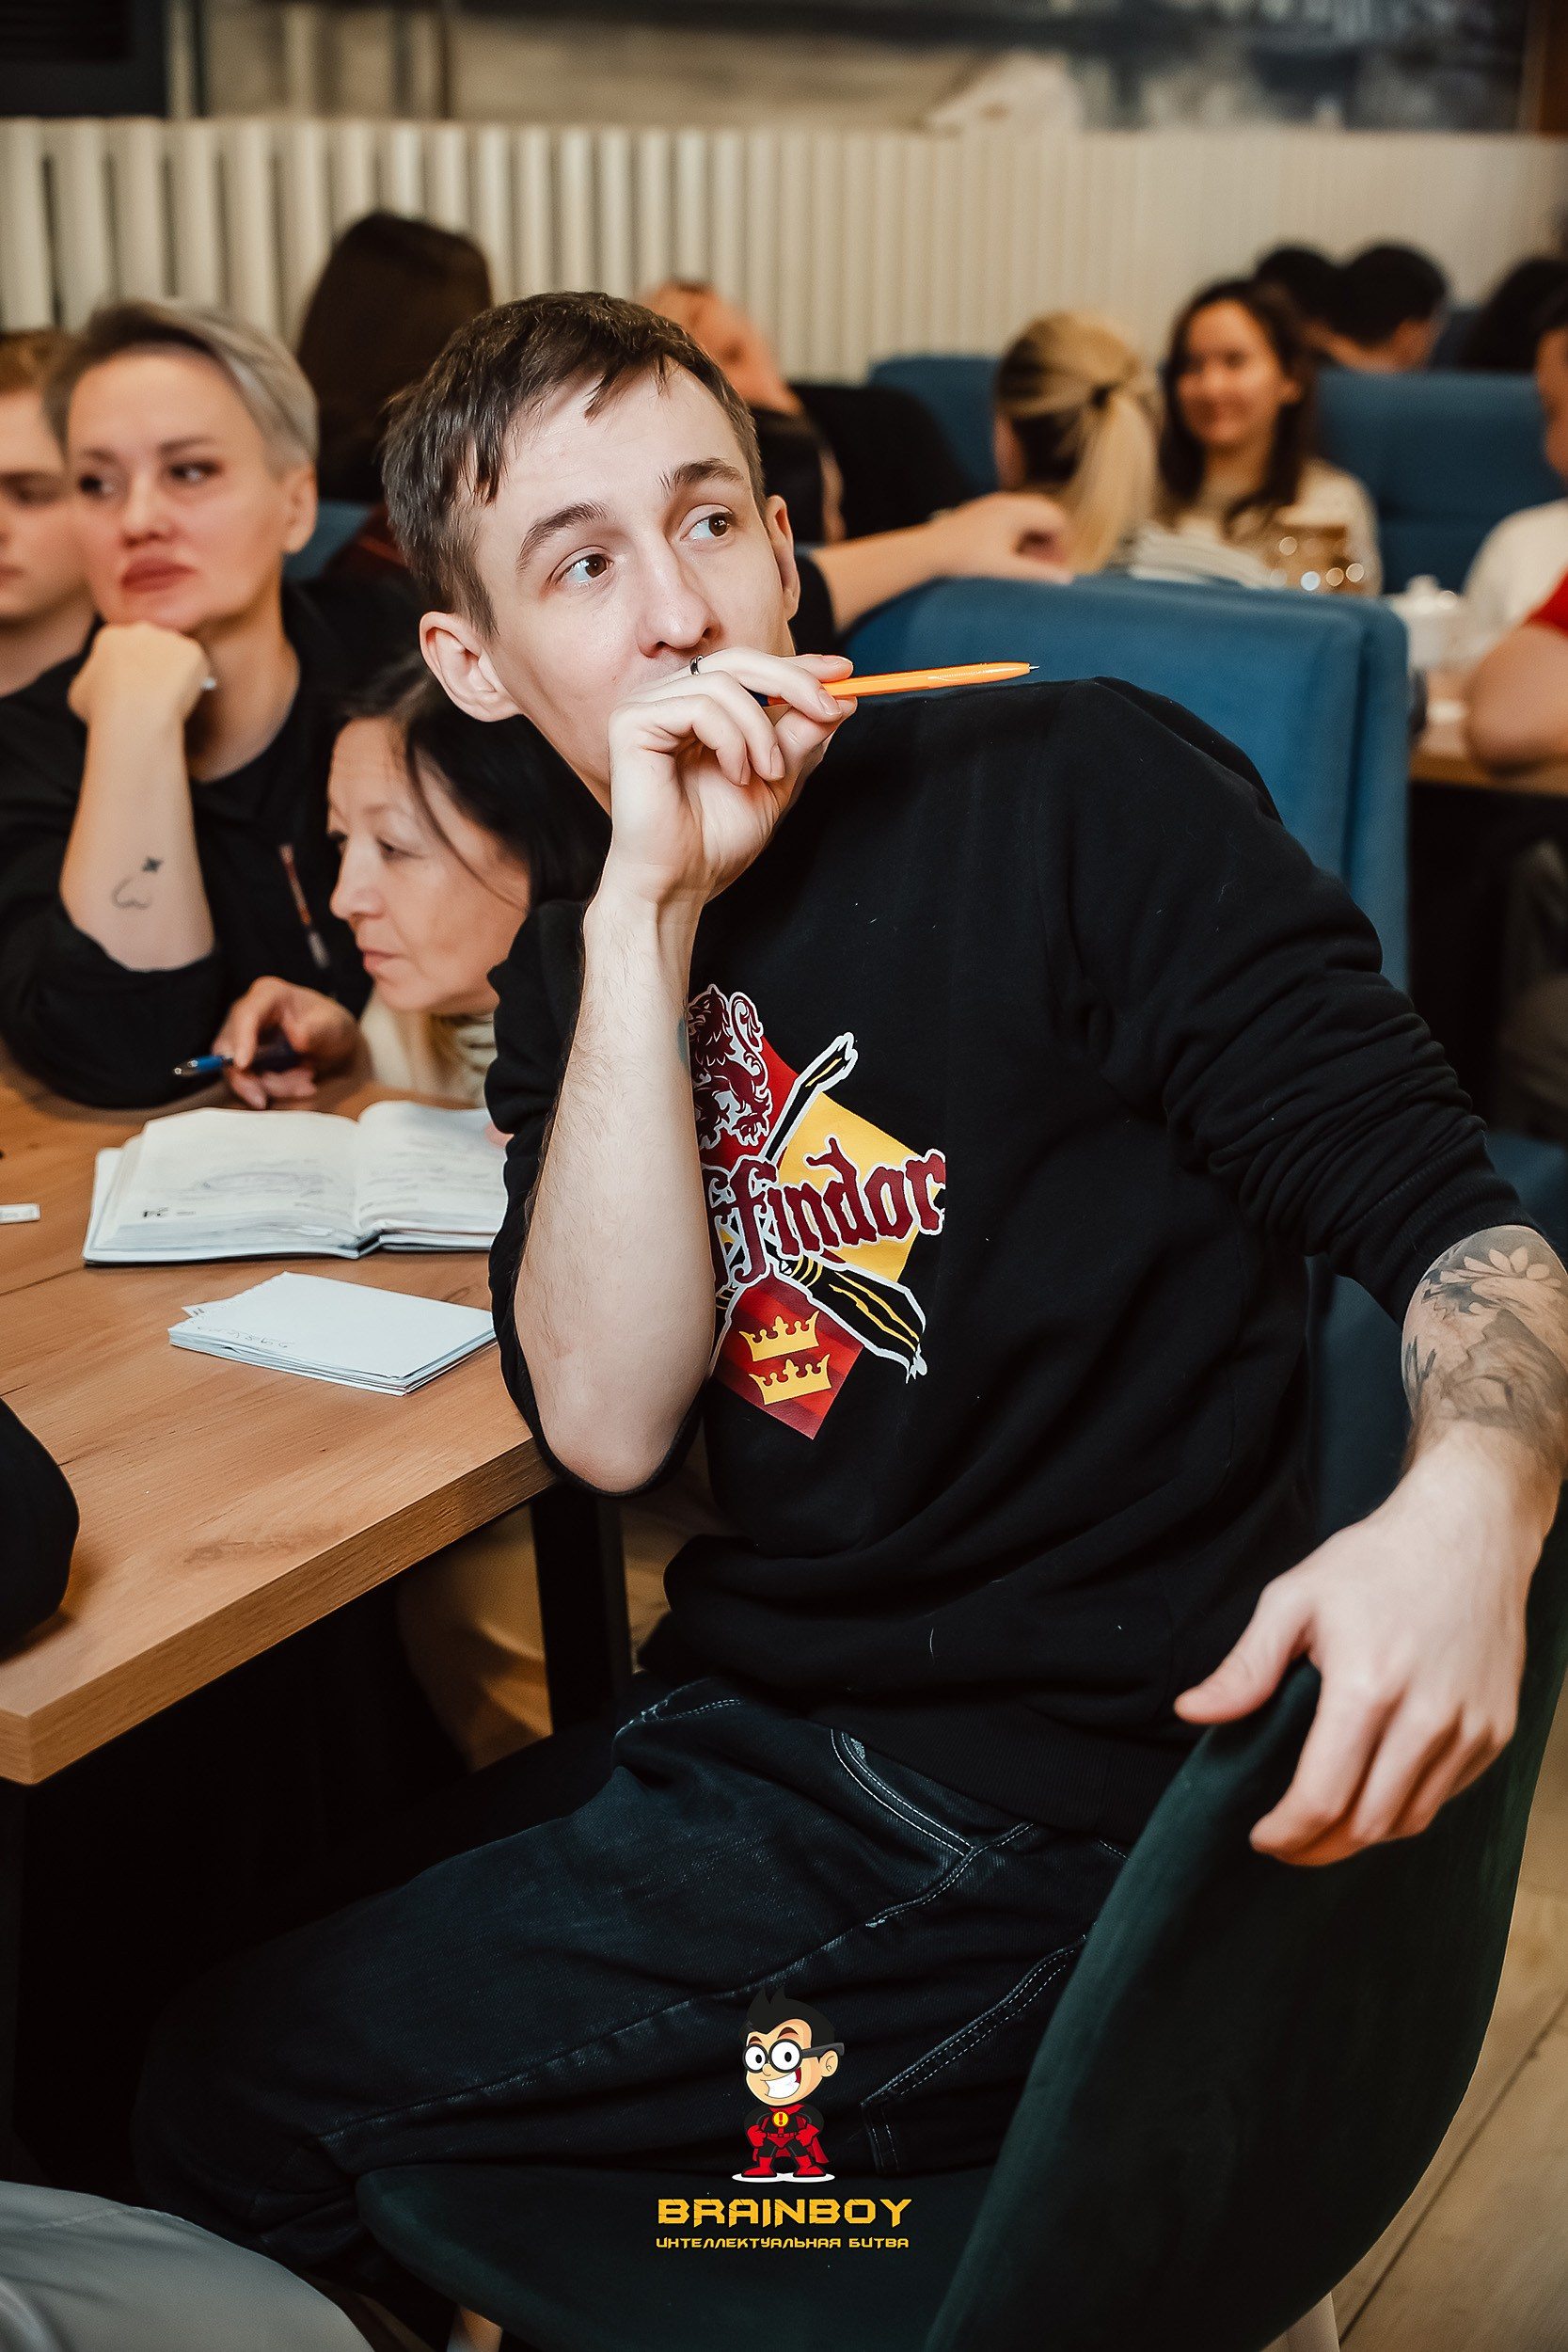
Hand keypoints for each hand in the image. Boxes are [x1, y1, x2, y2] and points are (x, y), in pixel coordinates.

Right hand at [67, 622, 211, 733]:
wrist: (135, 713)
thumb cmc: (103, 708)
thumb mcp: (79, 693)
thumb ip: (91, 681)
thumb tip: (95, 687)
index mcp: (111, 635)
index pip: (124, 648)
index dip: (129, 668)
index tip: (133, 686)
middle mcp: (140, 629)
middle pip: (151, 645)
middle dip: (153, 664)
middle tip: (155, 691)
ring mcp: (169, 638)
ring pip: (175, 654)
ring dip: (175, 671)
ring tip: (171, 697)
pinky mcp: (193, 651)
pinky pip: (196, 665)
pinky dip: (194, 679)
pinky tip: (185, 696)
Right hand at [212, 977, 359, 1107]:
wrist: (334, 1042)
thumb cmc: (332, 1026)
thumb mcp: (334, 1027)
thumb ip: (316, 1032)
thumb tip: (297, 1038)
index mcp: (268, 995)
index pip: (246, 1015)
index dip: (241, 1040)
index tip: (243, 1065)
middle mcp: (248, 1013)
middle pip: (228, 1048)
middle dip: (252, 1077)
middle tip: (283, 1092)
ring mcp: (243, 1037)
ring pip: (238, 1070)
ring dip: (273, 1085)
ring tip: (307, 1082)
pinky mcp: (246, 1058)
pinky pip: (248, 1081)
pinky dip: (274, 1089)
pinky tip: (301, 1086)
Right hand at [600, 648, 852, 913]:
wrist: (680, 883)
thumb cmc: (715, 841)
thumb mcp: (776, 779)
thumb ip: (799, 736)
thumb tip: (841, 698)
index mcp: (696, 709)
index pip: (748, 668)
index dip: (797, 665)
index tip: (844, 671)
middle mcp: (668, 700)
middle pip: (736, 660)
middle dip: (793, 682)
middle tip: (827, 709)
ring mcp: (645, 708)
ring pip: (723, 684)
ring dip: (760, 731)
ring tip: (766, 775)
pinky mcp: (631, 722)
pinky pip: (700, 707)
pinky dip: (731, 741)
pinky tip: (734, 775)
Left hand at [924, 493, 1073, 583]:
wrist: (928, 550)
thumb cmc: (965, 561)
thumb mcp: (1005, 570)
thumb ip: (1037, 573)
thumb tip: (1068, 579)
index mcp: (1017, 511)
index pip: (1058, 519)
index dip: (1064, 544)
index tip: (1059, 567)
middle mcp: (1009, 501)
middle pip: (1047, 514)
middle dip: (1053, 539)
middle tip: (1048, 566)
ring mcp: (996, 502)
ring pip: (1032, 515)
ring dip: (1038, 537)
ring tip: (1031, 563)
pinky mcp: (985, 509)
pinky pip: (1015, 516)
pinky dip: (1022, 533)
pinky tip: (1012, 555)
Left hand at [1175, 1434, 1537, 1864]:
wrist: (1467, 1533)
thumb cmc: (1374, 1562)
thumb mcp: (1294, 1599)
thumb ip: (1246, 1665)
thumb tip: (1193, 1713)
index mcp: (1366, 1687)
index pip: (1323, 1797)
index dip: (1288, 1833)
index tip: (1262, 1837)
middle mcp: (1426, 1717)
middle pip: (1368, 1824)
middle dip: (1319, 1847)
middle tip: (1288, 1843)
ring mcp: (1469, 1727)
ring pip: (1412, 1821)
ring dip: (1364, 1835)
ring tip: (1327, 1826)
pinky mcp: (1497, 1729)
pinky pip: (1447, 1795)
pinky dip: (1408, 1807)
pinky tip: (1376, 1791)